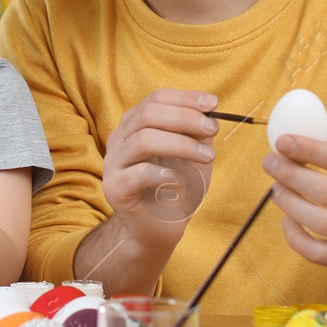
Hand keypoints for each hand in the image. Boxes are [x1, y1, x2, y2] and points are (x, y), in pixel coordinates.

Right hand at [100, 89, 217, 250]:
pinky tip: (180, 182)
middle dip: (185, 118)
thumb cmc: (176, 188)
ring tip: (208, 157)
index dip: (185, 98)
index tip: (213, 104)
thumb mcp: (193, 155)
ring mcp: (113, 163)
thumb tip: (210, 114)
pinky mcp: (115, 187)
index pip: (156, 99)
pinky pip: (140, 173)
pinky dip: (166, 175)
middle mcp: (120, 139)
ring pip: (144, 140)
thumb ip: (198, 134)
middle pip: (148, 114)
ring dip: (182, 145)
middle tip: (212, 130)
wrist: (159, 228)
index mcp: (135, 125)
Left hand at [262, 114, 326, 274]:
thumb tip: (319, 116)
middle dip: (291, 174)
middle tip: (270, 161)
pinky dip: (294, 236)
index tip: (282, 141)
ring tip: (275, 187)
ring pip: (319, 221)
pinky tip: (287, 217)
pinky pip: (316, 252)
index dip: (309, 149)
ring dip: (288, 202)